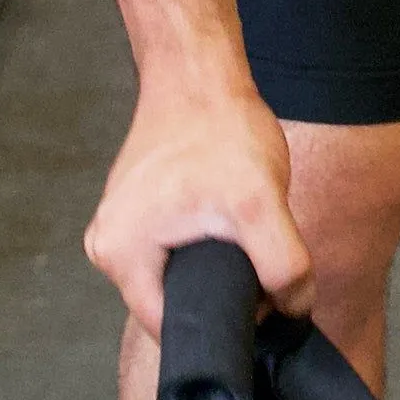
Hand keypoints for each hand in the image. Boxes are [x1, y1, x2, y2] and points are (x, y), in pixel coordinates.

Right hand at [83, 74, 309, 334]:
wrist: (200, 72)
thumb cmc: (221, 131)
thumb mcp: (261, 203)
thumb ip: (282, 266)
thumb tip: (293, 309)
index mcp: (119, 256)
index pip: (173, 326)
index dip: (222, 323)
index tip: (258, 304)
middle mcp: (106, 245)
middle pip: (173, 301)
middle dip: (218, 292)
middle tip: (255, 263)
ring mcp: (118, 224)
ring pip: (176, 274)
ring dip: (212, 265)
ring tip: (240, 235)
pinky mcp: (137, 208)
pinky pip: (173, 248)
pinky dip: (203, 243)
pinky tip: (225, 220)